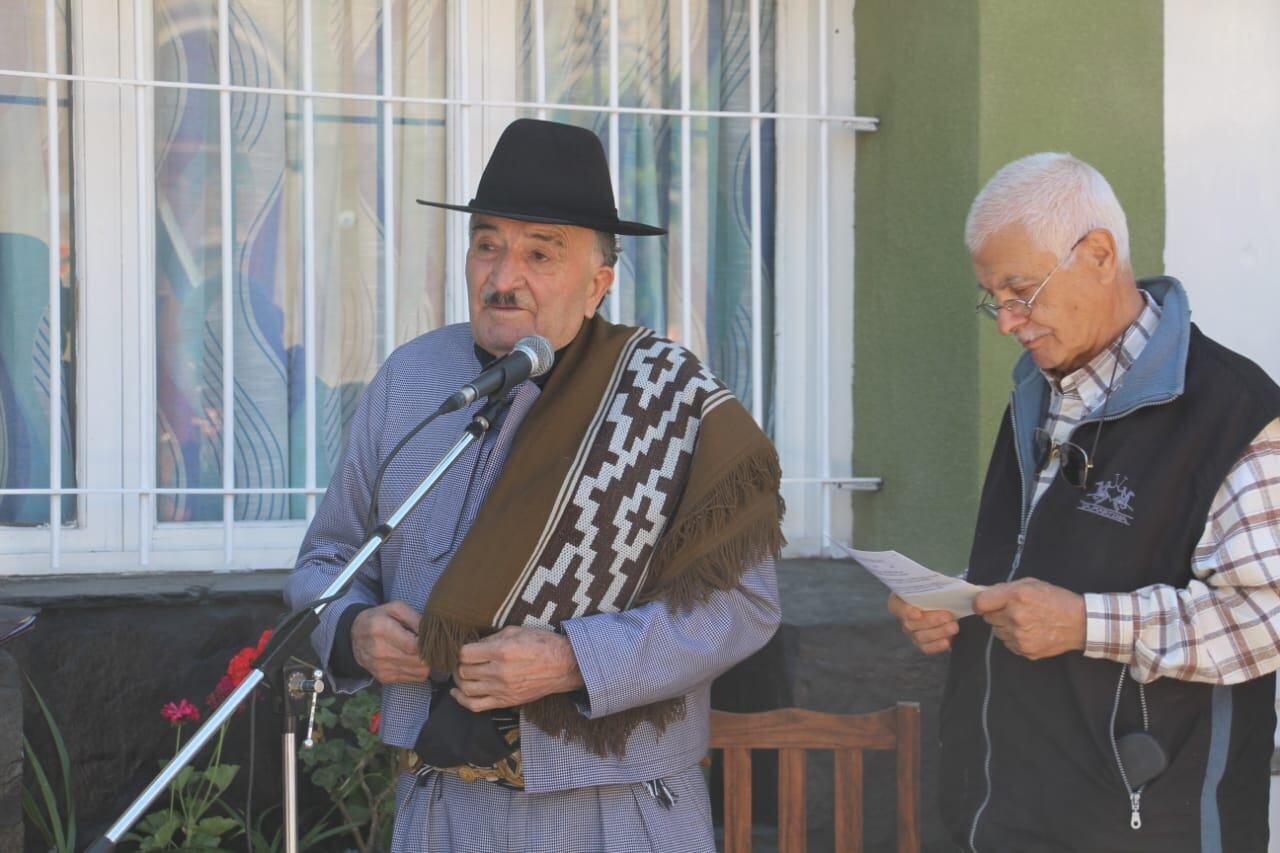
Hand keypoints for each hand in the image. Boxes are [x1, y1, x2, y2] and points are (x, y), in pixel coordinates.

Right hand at [351, 601, 430, 684]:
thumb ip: (414, 616)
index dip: (428, 642)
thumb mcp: (394, 608)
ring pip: (420, 672)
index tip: (431, 636)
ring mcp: (381, 668)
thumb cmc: (379, 618)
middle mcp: (380, 652)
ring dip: (426, 662)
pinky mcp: (384, 678)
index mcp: (382, 629)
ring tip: (421, 650)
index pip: (414, 646)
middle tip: (430, 643)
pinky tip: (412, 658)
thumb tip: (430, 631)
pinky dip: (417, 669)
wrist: (353, 637)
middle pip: (419, 661)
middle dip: (429, 652)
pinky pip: (413, 678)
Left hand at [452, 625, 584, 711]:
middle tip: (462, 660)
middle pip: (463, 671)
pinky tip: (457, 692)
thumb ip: (492, 638)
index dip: (459, 650)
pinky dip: (461, 700)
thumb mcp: (516, 631)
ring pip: (466, 688)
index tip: (462, 648)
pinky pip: (476, 705)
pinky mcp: (506, 701)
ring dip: (459, 680)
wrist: (564, 666)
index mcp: (501, 651)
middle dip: (458, 664)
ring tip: (462, 673)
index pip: (465, 654)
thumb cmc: (542, 644)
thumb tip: (474, 645)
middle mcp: (499, 672)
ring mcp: (502, 689)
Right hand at [888, 593, 958, 653]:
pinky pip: (926, 648)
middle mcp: (904, 618)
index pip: (896, 606)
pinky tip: (948, 641)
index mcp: (900, 599)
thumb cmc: (939, 591)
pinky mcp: (923, 643)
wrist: (948, 602)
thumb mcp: (938, 584)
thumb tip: (962, 594)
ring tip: (954, 627)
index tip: (917, 613)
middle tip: (948, 616)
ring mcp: (912, 632)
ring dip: (938, 632)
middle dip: (930, 621)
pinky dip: (937, 645)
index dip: (905, 611)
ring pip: (920, 637)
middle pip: (910, 624)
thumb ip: (941, 586)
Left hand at [973, 578, 1085, 659]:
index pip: (980, 603)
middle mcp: (1015, 617)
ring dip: (1005, 627)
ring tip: (1024, 622)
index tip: (984, 604)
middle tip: (1013, 611)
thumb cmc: (1055, 599)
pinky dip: (1014, 638)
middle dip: (996, 613)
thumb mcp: (1031, 584)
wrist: (1079, 623)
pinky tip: (1030, 632)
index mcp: (1015, 596)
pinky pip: (1008, 644)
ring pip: (997, 632)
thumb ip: (1006, 588)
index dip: (980, 603)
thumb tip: (985, 594)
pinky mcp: (1025, 650)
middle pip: (988, 618)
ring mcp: (1019, 636)